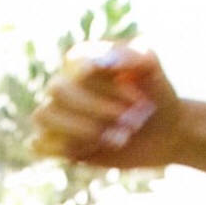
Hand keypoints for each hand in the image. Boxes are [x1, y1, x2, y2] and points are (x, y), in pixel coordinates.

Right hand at [31, 40, 181, 169]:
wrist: (165, 131)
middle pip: (57, 89)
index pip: (77, 65)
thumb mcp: (153, 68)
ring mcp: (59, 113)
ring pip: (44, 115)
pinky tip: (94, 150)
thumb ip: (134, 54)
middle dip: (97, 109)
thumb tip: (99, 61)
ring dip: (82, 129)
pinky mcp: (59, 143)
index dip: (107, 86)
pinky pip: (39, 144)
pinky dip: (65, 148)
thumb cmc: (156, 94)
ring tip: (117, 139)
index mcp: (82, 59)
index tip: (139, 100)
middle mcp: (65, 83)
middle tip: (132, 122)